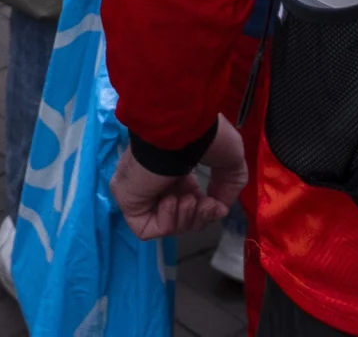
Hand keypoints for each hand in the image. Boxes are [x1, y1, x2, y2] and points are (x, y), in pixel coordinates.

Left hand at [112, 117, 244, 240]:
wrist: (184, 128)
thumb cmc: (205, 137)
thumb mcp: (230, 163)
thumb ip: (228, 188)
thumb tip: (220, 209)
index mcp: (174, 169)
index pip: (188, 204)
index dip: (205, 211)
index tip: (216, 204)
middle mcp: (155, 180)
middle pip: (179, 219)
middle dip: (198, 216)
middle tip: (204, 202)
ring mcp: (140, 191)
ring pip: (164, 225)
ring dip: (185, 217)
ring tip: (188, 197)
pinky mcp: (128, 201)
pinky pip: (145, 229)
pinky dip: (166, 222)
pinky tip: (171, 200)